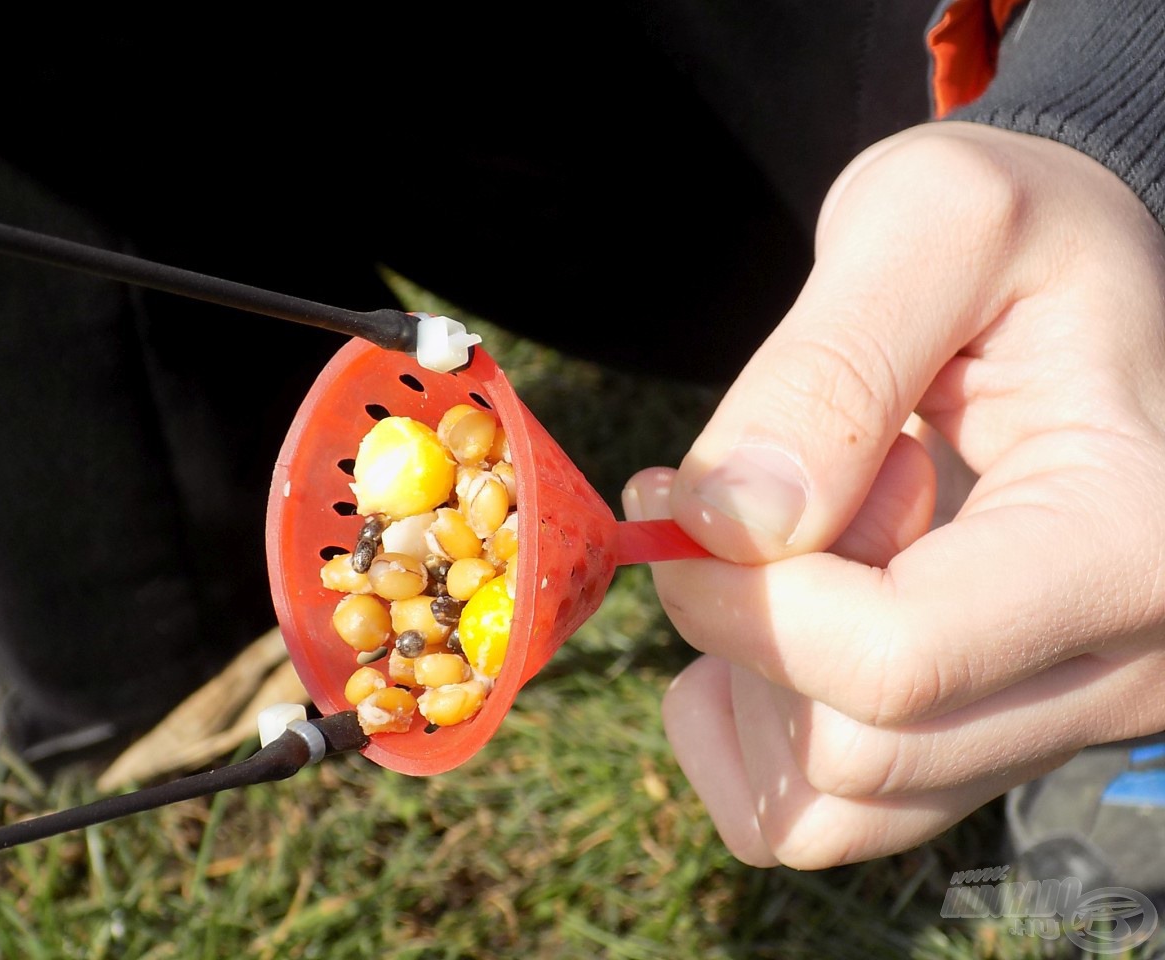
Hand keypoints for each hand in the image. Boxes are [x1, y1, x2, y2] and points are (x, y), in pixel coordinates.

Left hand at [622, 121, 1164, 867]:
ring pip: (838, 804)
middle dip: (745, 622)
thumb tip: (729, 527)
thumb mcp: (931, 223)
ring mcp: (1066, 717)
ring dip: (755, 684)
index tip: (670, 494)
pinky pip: (837, 811)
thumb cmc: (1023, 237)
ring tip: (804, 547)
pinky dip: (764, 735)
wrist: (1078, 290)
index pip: (891, 660)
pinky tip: (782, 617)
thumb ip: (827, 369)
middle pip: (855, 749)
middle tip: (759, 497)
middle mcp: (1124, 668)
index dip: (734, 594)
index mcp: (1125, 545)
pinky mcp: (1004, 732)